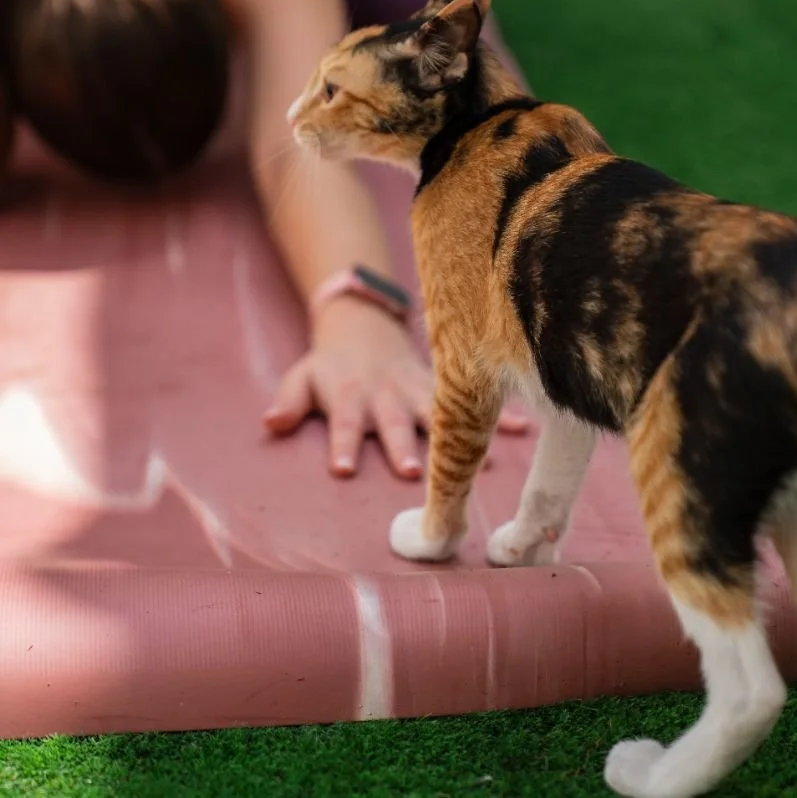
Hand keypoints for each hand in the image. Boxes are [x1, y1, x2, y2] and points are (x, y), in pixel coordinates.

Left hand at [263, 296, 528, 477]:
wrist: (365, 325)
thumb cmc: (331, 367)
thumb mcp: (302, 377)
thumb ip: (288, 401)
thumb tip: (271, 423)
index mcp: (350, 396)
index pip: (342, 423)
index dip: (341, 444)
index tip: (342, 470)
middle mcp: (386, 395)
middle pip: (394, 423)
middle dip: (403, 445)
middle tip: (411, 473)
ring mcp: (418, 389)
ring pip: (439, 411)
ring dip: (456, 432)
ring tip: (481, 458)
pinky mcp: (442, 386)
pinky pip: (473, 400)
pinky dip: (498, 414)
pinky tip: (523, 430)